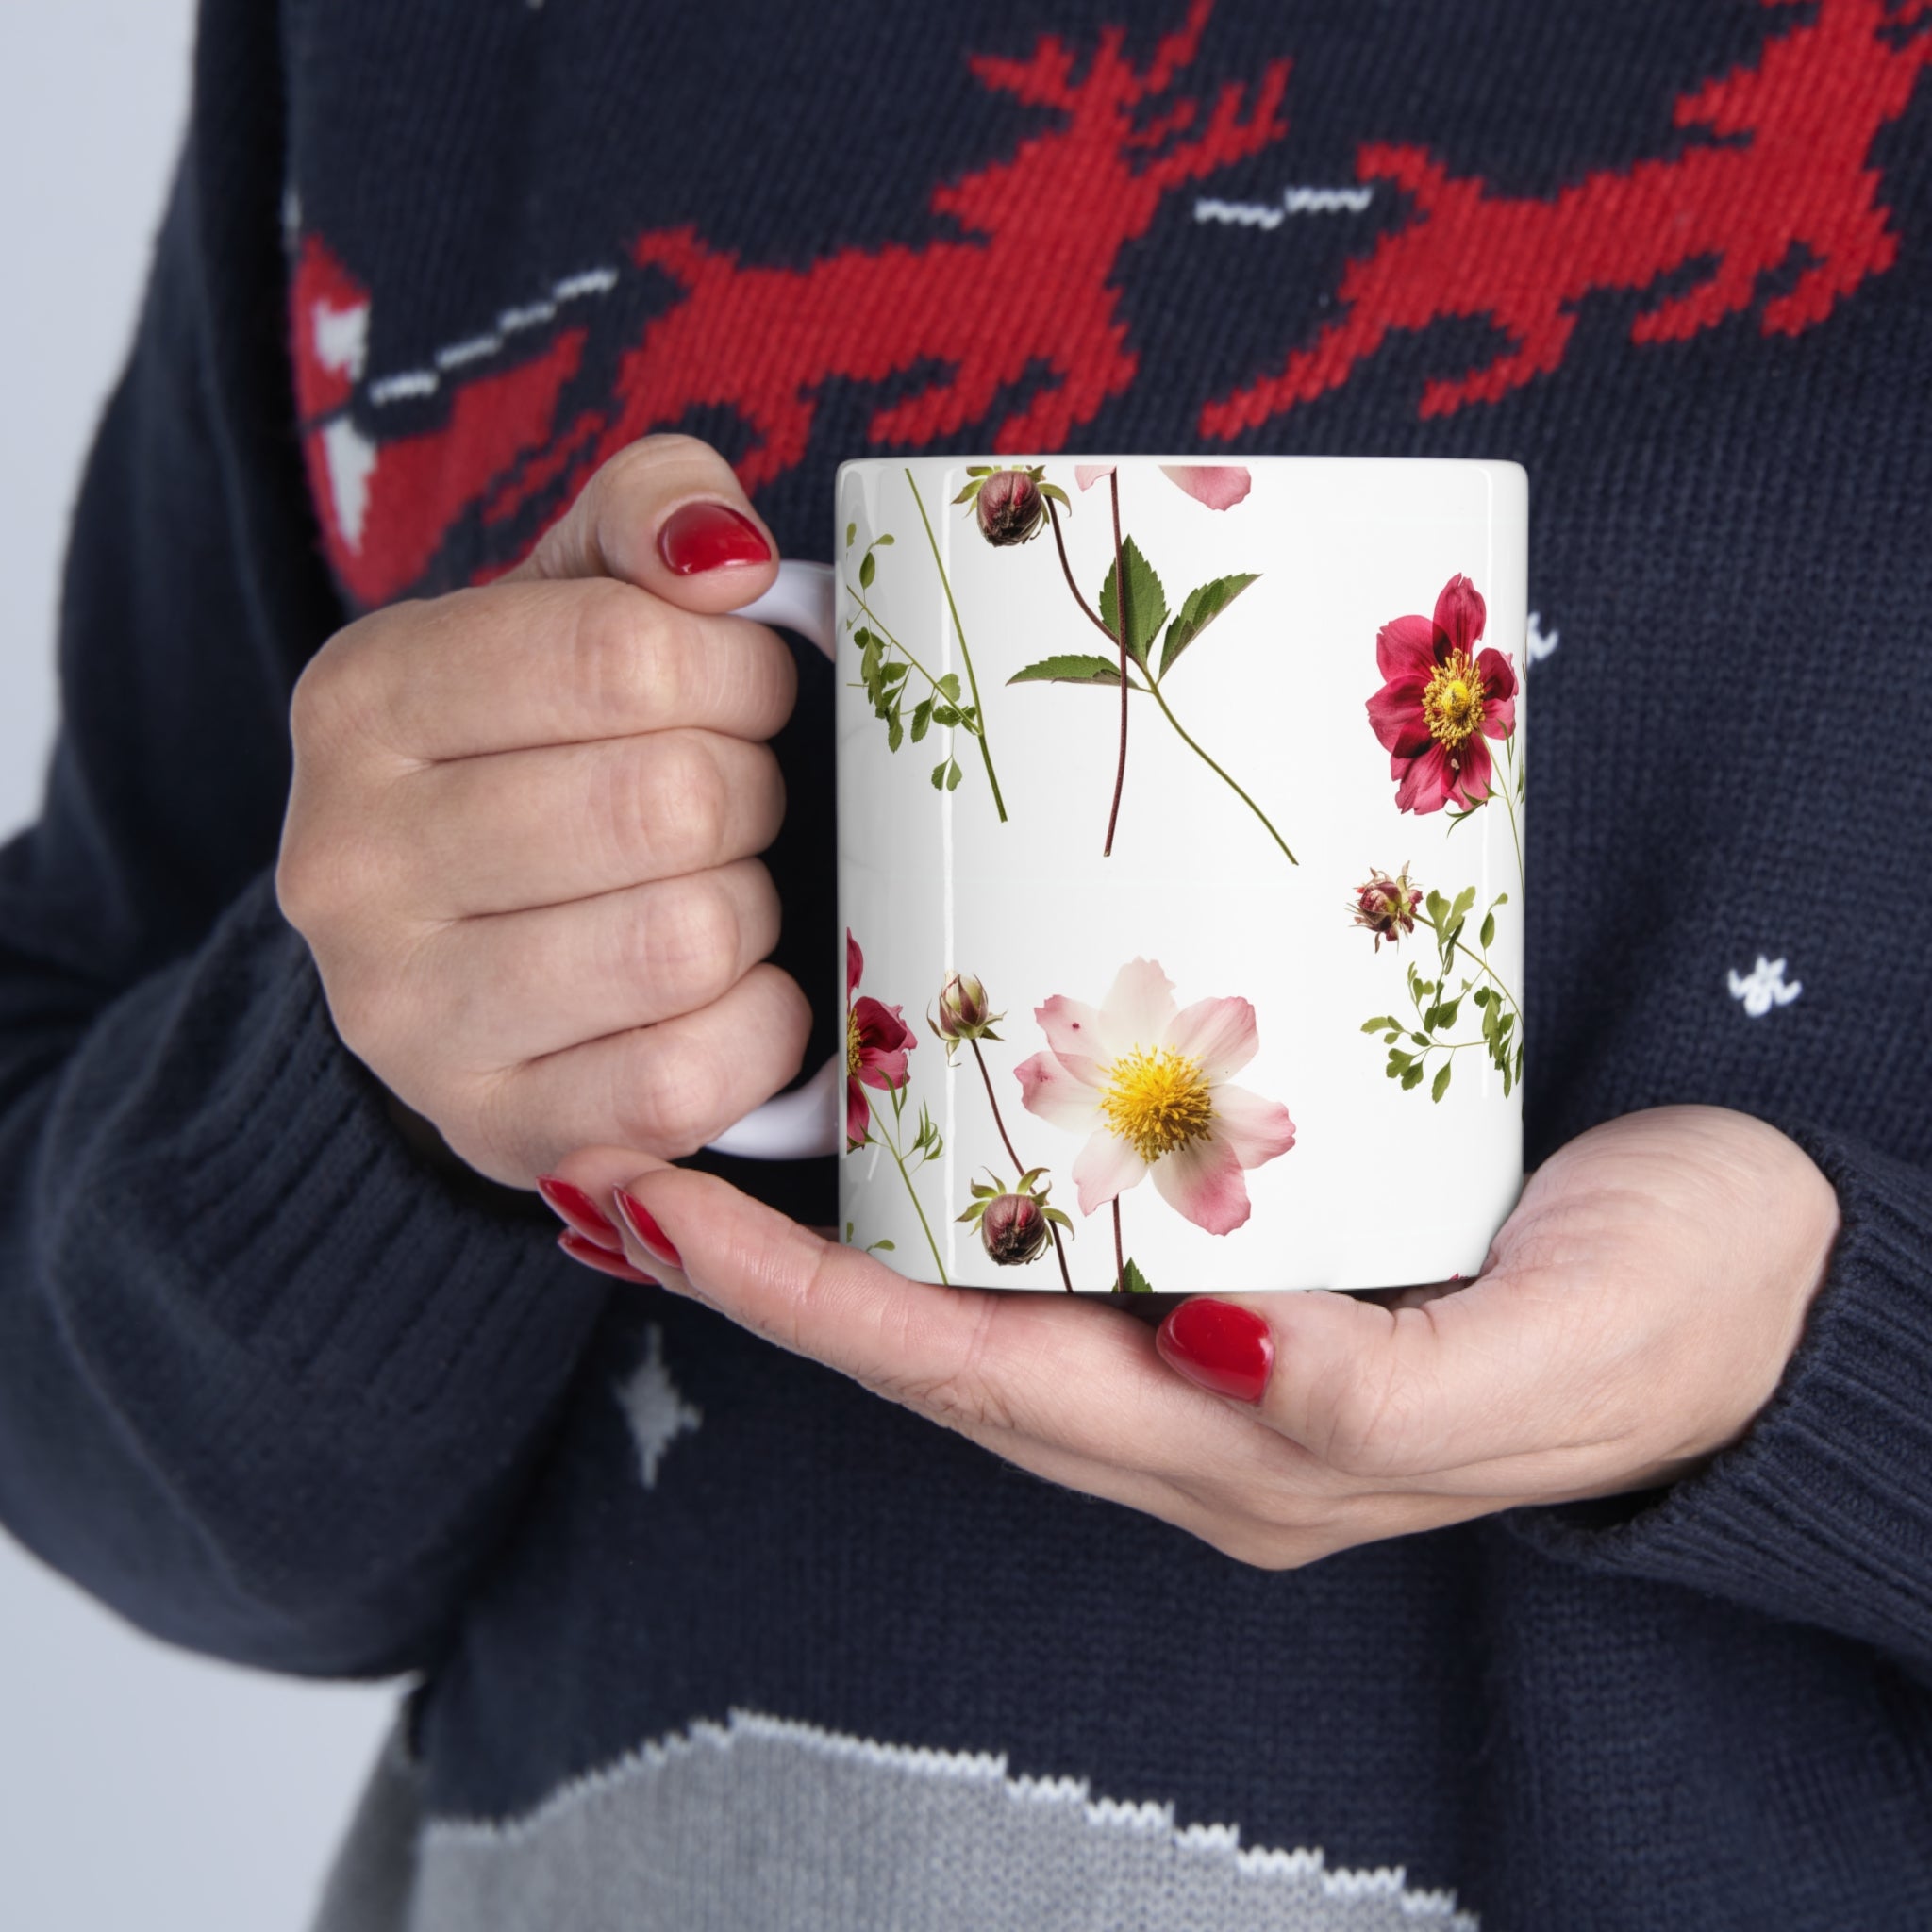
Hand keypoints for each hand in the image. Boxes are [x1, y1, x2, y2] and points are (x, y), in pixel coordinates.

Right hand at [277, 435, 809, 1186]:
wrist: (460, 949)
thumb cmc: (545, 752)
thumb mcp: (573, 597)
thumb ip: (650, 515)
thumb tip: (727, 558)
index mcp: (363, 699)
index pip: (623, 654)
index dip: (740, 672)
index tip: (747, 693)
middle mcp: (348, 863)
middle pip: (670, 802)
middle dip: (750, 793)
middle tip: (734, 802)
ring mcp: (406, 1018)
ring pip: (686, 941)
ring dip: (751, 910)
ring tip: (717, 891)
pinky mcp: (494, 1130)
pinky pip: (687, 1081)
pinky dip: (757, 1029)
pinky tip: (728, 992)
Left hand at [544, 1106, 1839, 1566]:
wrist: (1778, 1279)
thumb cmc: (1681, 1315)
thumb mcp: (1554, 1359)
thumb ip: (1378, 1395)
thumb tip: (1212, 1346)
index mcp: (1249, 1452)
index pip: (973, 1379)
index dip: (806, 1306)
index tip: (658, 1213)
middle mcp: (1200, 1412)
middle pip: (937, 1347)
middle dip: (769, 1275)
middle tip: (624, 1158)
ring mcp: (1217, 1345)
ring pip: (982, 1300)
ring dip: (837, 1240)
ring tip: (709, 1144)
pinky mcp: (1256, 1263)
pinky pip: (1061, 1247)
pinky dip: (953, 1201)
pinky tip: (905, 1131)